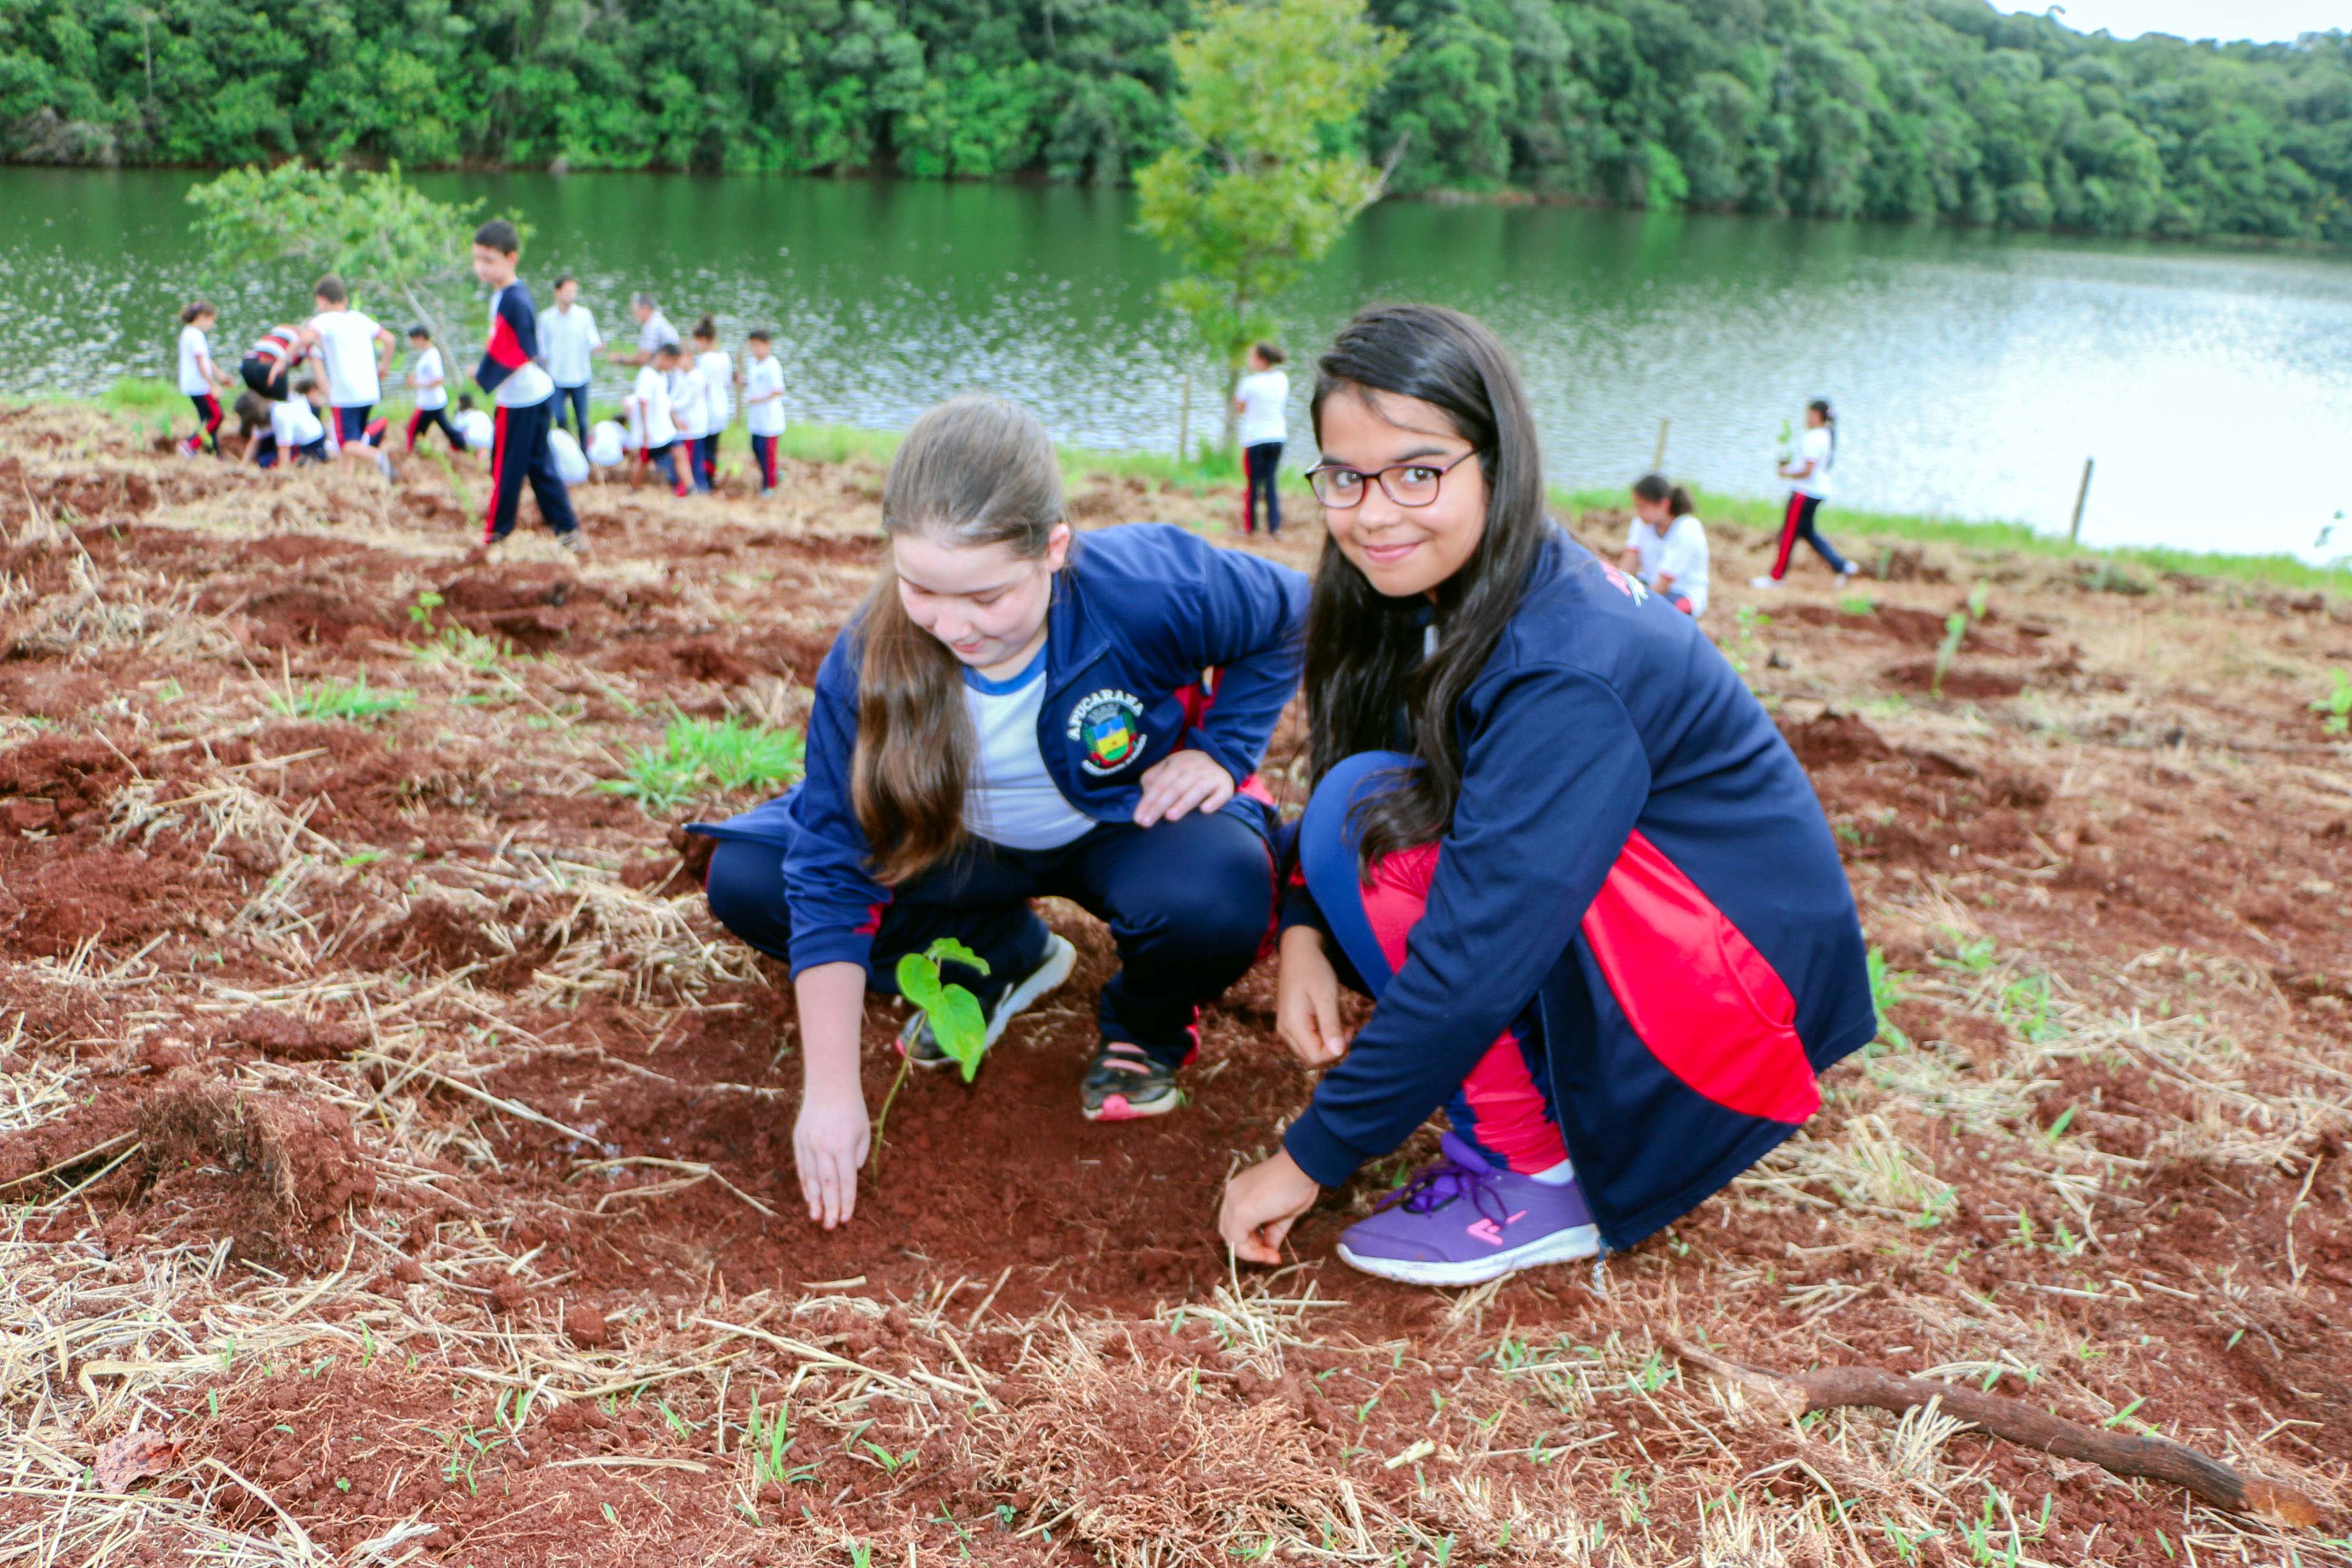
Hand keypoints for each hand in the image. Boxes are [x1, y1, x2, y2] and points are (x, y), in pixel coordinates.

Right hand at [794, 1080, 869, 1229]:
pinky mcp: (798, 1140)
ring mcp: (808, 1143)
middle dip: (830, 1207)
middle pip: (827, 1184)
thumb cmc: (852, 1109)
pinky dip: (805, 1184)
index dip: (847, 1201)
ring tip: (816, 1217)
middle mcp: (824, 1146)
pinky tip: (808, 1197)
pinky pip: (802, 1167)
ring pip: (810, 1178)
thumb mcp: (863, 1132)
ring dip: (813, 1200)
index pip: (846, 1180)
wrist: (829, 1085)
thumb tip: (848, 1179)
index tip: (847, 1219)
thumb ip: (858, 1157)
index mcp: (843, 1145)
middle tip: (830, 1227)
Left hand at [1133, 749, 1233, 826]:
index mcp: (1177, 764)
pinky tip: (1205, 810)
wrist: (1218, 759)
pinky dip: (1214, 802)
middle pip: (1175, 789)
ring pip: (1196, 791)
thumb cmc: (1186, 770)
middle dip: (1159, 806)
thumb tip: (1144, 797)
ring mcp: (1211, 777)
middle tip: (1147, 823)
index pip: (1160, 784)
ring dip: (1183, 804)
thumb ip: (1152, 780)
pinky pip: (1220, 794)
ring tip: (1170, 817)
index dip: (1148, 801)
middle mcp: (1194, 768)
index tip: (1138, 819)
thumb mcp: (1167, 768)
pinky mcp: (1225, 786)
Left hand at [1219, 1149, 1319, 1264]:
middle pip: (1228, 1231)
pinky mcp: (1241, 1211)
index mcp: (1239, 1191)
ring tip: (1271, 1256)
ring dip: (1251, 1252)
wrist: (1304, 1166)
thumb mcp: (1284, 1212)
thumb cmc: (1298, 1183)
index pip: (1234, 1222)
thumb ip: (1273, 1231)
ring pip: (1231, 1238)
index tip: (1271, 1250)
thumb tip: (1270, 1249)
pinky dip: (1253, 1253)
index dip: (1250, 1239)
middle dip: (1248, 1247)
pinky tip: (1270, 1255)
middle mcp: (1232, 1195)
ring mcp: (1234, 1202)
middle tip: (1270, 1253)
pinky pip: (1238, 1241)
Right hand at [1276, 925, 1347, 1065]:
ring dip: (1328, 1042)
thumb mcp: (1326, 996)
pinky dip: (1322, 1035)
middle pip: (1312, 1057)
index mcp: (1292, 1025)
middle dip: (1332, 1048)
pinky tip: (1331, 1019)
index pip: (1316, 1057)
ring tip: (1340, 1021)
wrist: (1299, 951)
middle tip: (1347, 1027)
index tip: (1349, 1030)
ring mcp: (1286, 1028)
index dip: (1336, 1050)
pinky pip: (1308, 1040)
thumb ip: (1331, 1025)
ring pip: (1310, 1050)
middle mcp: (1285, 1031)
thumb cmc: (1314, 970)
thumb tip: (1339, 1052)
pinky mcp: (1290, 1023)